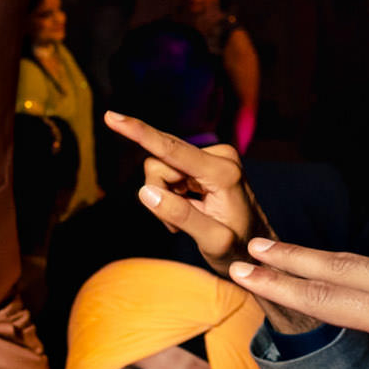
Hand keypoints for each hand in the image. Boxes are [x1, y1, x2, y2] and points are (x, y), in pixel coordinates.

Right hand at [106, 110, 318, 334]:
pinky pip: (168, 173)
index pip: (171, 149)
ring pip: (160, 169)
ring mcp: (212, 159)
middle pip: (161, 163)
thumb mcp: (213, 242)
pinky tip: (189, 211)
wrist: (257, 251)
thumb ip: (180, 215)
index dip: (138, 132)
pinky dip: (171, 196)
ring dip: (165, 197)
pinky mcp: (204, 164)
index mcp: (222, 172)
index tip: (111, 117)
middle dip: (161, 193)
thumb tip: (145, 191)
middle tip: (178, 225)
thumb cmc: (240, 250)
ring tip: (186, 221)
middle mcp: (219, 157)